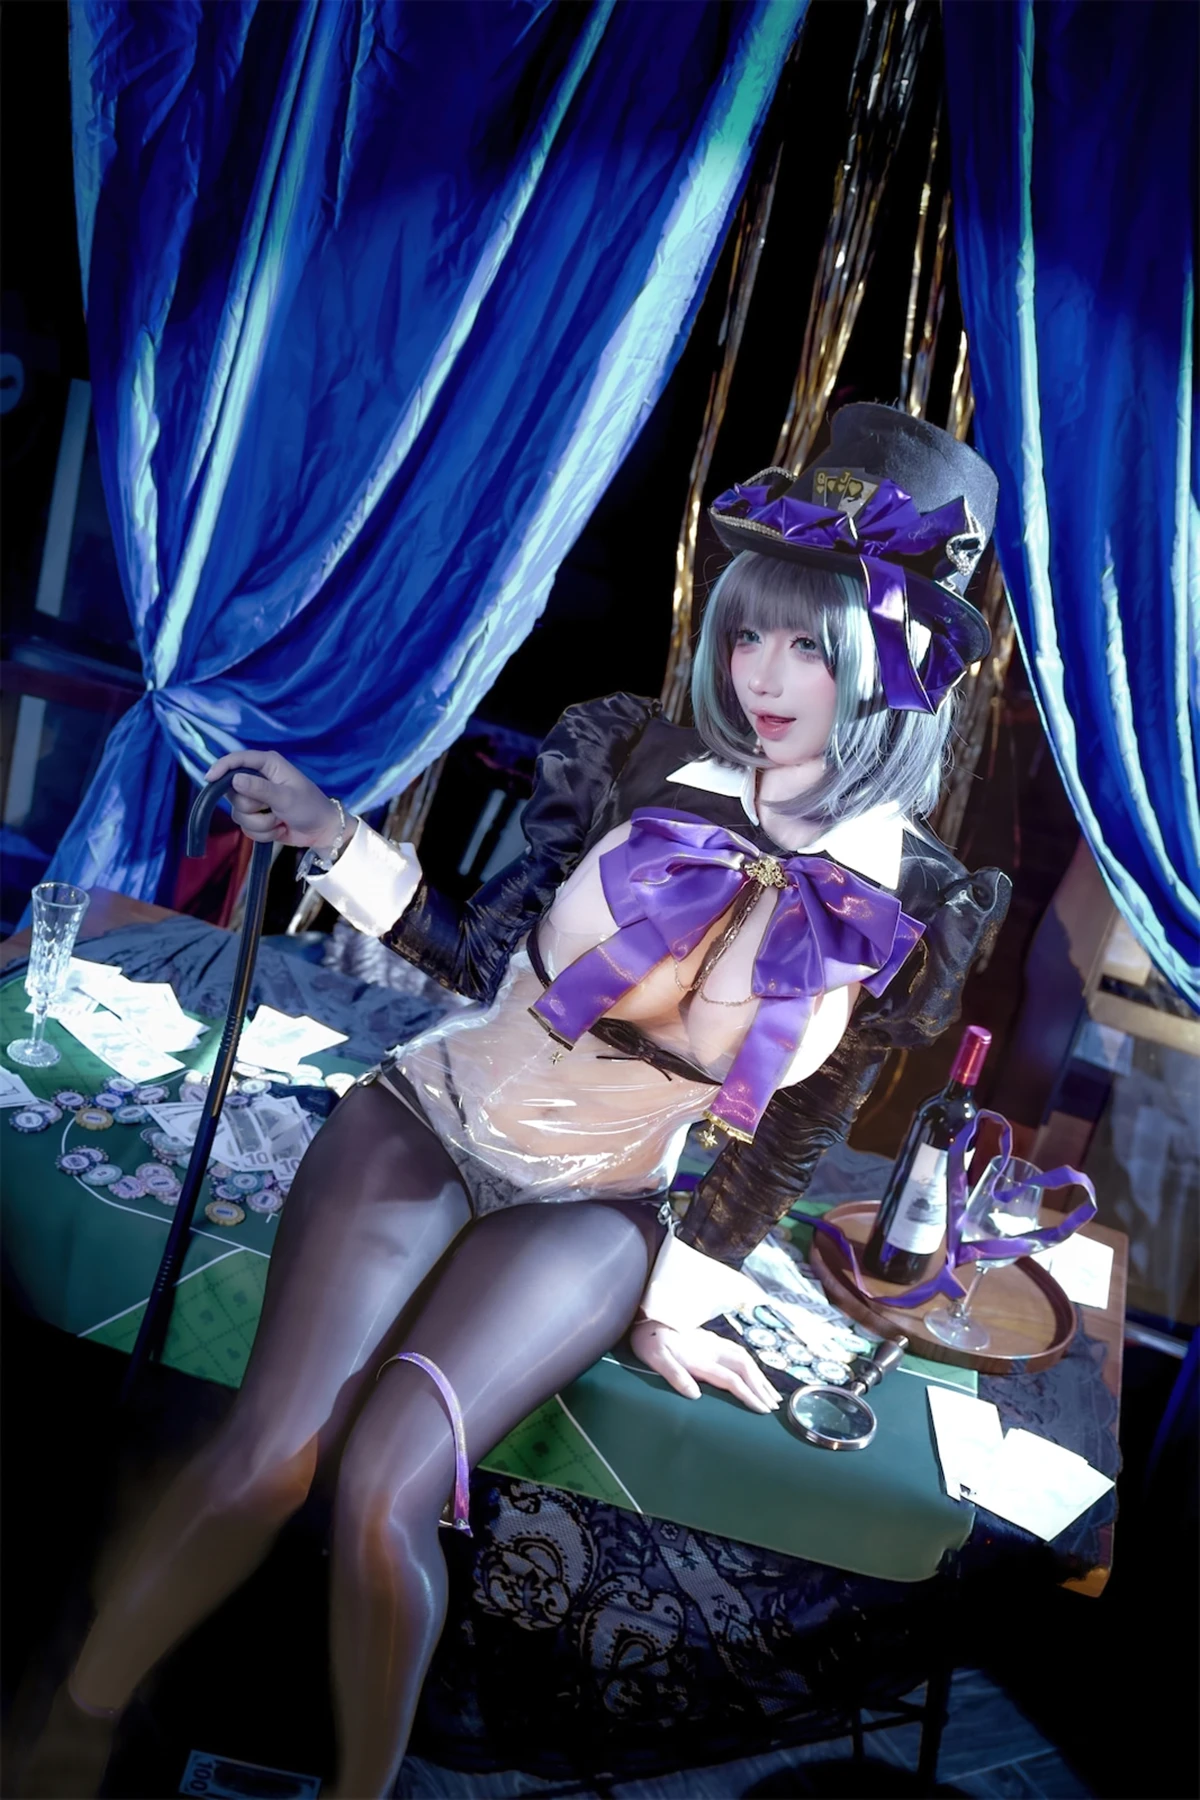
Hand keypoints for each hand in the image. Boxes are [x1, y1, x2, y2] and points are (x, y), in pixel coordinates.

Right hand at [204, 749, 347, 850]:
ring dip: (260, 823)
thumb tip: (234, 780)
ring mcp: (255, 799)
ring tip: (279, 821)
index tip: (209, 779)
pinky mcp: (256, 817)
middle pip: (233, 792)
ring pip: (238, 813)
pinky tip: (278, 829)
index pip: (237, 760)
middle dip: (252, 807)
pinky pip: (245, 827)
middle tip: (273, 810)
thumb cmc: (310, 807)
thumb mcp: (286, 797)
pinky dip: (262, 832)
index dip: (221, 768)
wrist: (321, 831)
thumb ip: (260, 788)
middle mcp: (258, 778)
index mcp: (268, 764)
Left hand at [630, 1320, 780, 1414]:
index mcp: (700, 1358)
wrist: (646, 1317)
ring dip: (760, 1376)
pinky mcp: (710, 1340)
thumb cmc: (648, 1342)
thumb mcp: (655, 1359)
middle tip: (774, 1406)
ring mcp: (712, 1343)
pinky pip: (738, 1353)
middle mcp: (711, 1349)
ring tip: (771, 1393)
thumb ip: (675, 1376)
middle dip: (761, 1387)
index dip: (748, 1395)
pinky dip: (751, 1365)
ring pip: (744, 1358)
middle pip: (744, 1367)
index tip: (762, 1410)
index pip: (731, 1379)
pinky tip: (754, 1374)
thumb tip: (696, 1395)